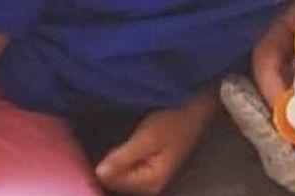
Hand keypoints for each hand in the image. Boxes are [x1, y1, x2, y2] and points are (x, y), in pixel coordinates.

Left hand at [95, 90, 216, 194]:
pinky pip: (129, 166)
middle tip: (115, 141)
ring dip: (117, 159)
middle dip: (112, 163)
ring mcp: (152, 176)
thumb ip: (123, 158)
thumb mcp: (147, 138)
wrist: (196, 108)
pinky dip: (124, 157)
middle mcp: (151, 186)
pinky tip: (127, 144)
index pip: (113, 181)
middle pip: (117, 180)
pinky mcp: (152, 166)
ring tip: (121, 141)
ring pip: (122, 173)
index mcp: (150, 183)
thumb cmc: (173, 121)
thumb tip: (97, 173)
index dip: (106, 165)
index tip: (106, 146)